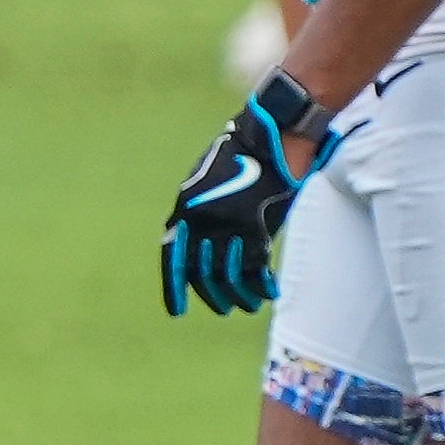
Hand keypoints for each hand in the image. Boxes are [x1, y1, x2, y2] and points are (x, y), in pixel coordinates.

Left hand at [161, 69, 326, 316]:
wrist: (272, 133)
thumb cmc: (244, 155)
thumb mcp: (208, 181)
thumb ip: (200, 213)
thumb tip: (197, 246)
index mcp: (185, 208)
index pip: (172, 257)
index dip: (173, 287)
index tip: (176, 311)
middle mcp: (201, 219)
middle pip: (202, 272)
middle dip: (213, 296)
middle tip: (224, 310)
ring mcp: (228, 223)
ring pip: (229, 275)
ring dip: (239, 296)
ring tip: (247, 306)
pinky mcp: (257, 224)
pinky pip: (256, 267)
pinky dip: (262, 286)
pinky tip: (269, 294)